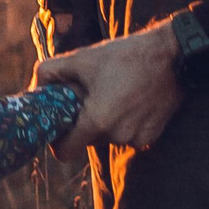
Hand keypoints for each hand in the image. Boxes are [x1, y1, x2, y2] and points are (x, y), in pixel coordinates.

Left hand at [34, 20, 182, 152]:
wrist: (173, 55)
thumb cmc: (125, 55)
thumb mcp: (82, 58)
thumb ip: (50, 72)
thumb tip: (35, 87)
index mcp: (97, 121)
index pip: (65, 153)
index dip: (57, 142)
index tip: (60, 126)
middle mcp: (117, 136)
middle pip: (87, 140)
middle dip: (84, 122)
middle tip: (90, 96)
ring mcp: (137, 138)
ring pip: (108, 137)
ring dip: (106, 121)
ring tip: (114, 93)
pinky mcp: (152, 136)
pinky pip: (128, 135)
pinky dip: (125, 122)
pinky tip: (132, 99)